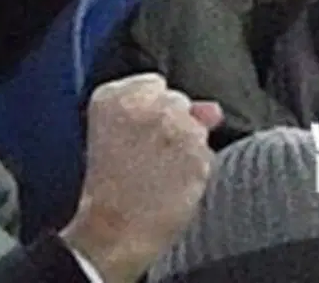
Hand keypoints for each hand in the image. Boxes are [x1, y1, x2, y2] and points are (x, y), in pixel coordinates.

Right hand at [61, 73, 220, 282]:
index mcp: (114, 95)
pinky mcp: (198, 152)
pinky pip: (205, 154)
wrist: (110, 233)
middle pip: (179, 102)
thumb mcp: (112, 136)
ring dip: (185, 147)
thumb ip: (157, 108)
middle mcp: (150, 103)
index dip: (150, 113)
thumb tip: (212, 110)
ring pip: (196, 128)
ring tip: (157, 175)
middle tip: (146, 158)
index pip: (154, 84)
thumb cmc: (106, 189)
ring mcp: (178, 126)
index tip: (139, 134)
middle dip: (171, 125)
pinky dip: (195, 169)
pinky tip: (171, 186)